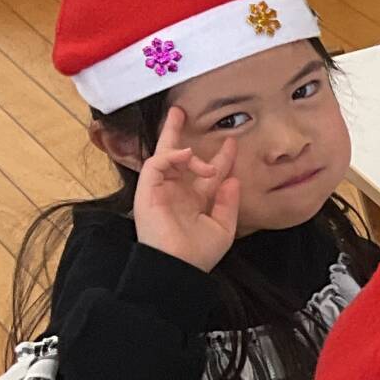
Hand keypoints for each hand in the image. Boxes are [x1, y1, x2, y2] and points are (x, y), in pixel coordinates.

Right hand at [131, 106, 240, 271]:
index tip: (232, 143)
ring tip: (205, 163)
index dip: (220, 157)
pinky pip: (156, 163)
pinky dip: (171, 156)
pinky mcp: (147, 190)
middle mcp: (175, 191)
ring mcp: (160, 190)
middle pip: (176, 156)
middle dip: (177, 133)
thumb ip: (228, 203)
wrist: (177, 267)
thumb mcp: (222, 227)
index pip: (206, 172)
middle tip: (181, 112)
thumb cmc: (198, 253)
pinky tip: (187, 156)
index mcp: (194, 200)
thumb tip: (233, 178)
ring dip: (186, 151)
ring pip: (165, 156)